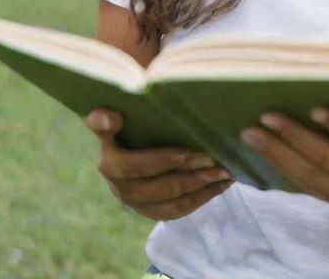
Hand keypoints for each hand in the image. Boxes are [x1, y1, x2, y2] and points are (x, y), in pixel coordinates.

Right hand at [84, 108, 233, 220]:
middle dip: (190, 173)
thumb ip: (104, 120)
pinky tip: (220, 186)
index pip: (138, 166)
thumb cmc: (119, 127)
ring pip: (173, 201)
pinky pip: (178, 211)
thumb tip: (110, 116)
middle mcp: (121, 189)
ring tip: (224, 174)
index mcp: (111, 165)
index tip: (189, 152)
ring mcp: (137, 204)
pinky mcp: (150, 211)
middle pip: (160, 185)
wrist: (115, 152)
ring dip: (201, 188)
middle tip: (215, 161)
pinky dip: (202, 199)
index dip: (164, 160)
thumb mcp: (107, 121)